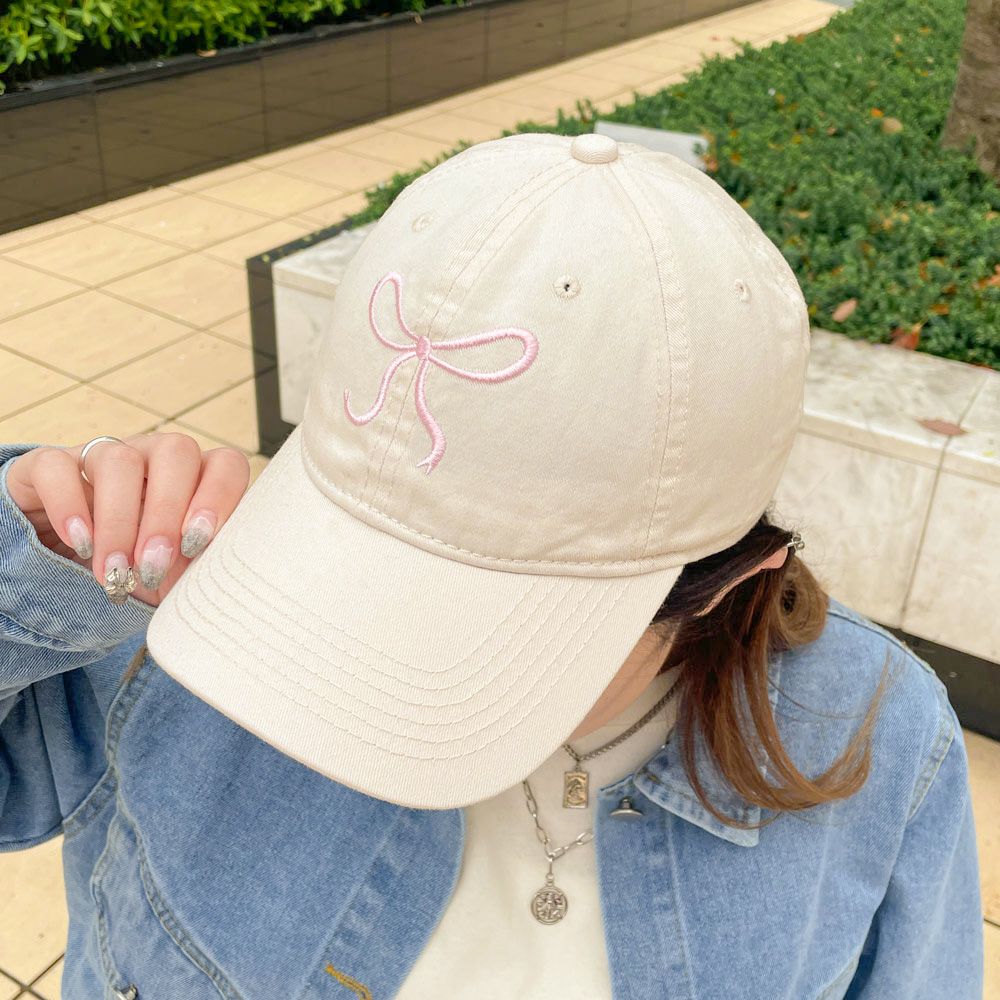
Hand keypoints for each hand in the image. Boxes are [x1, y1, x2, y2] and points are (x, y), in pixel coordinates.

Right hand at [6, 433, 250, 606]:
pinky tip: (79, 543)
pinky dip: (68, 505)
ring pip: (119, 459)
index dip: (219, 496)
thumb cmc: (139, 569)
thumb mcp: (172, 574)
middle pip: (175, 452)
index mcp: (197, 476)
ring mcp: (103, 454)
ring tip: (115, 572)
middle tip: (153, 566)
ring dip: (119, 521)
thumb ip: (195, 569)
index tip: (199, 543)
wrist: (66, 565)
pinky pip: (57, 466)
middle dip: (167, 513)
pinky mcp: (50, 464)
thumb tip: (208, 581)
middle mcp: (155, 456)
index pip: (226, 463)